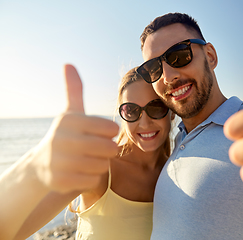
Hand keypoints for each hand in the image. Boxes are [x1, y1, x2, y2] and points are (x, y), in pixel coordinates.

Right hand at [31, 64, 118, 192]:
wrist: (41, 165)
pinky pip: (93, 181)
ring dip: (100, 165)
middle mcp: (62, 139)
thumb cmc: (66, 135)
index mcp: (70, 120)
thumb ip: (74, 90)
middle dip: (107, 151)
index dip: (110, 133)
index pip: (111, 129)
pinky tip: (80, 172)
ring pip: (102, 166)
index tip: (101, 134)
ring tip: (88, 160)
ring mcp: (59, 161)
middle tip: (97, 150)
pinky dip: (91, 178)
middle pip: (109, 149)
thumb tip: (68, 64)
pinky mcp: (60, 181)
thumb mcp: (70, 113)